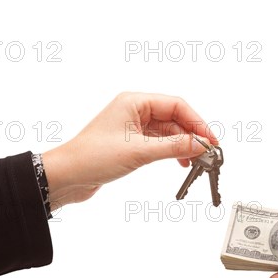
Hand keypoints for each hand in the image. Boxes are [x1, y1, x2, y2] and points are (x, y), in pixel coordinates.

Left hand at [42, 92, 217, 208]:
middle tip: (207, 152)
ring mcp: (133, 127)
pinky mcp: (131, 143)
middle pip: (174, 118)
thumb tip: (200, 144)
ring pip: (168, 132)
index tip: (210, 139)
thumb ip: (173, 147)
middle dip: (192, 134)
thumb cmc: (91, 157)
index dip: (196, 122)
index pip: (176, 105)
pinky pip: (159, 143)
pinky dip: (172, 151)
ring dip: (183, 145)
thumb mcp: (139, 152)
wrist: (66, 176)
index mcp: (134, 101)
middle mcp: (134, 110)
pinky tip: (180, 162)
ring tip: (196, 160)